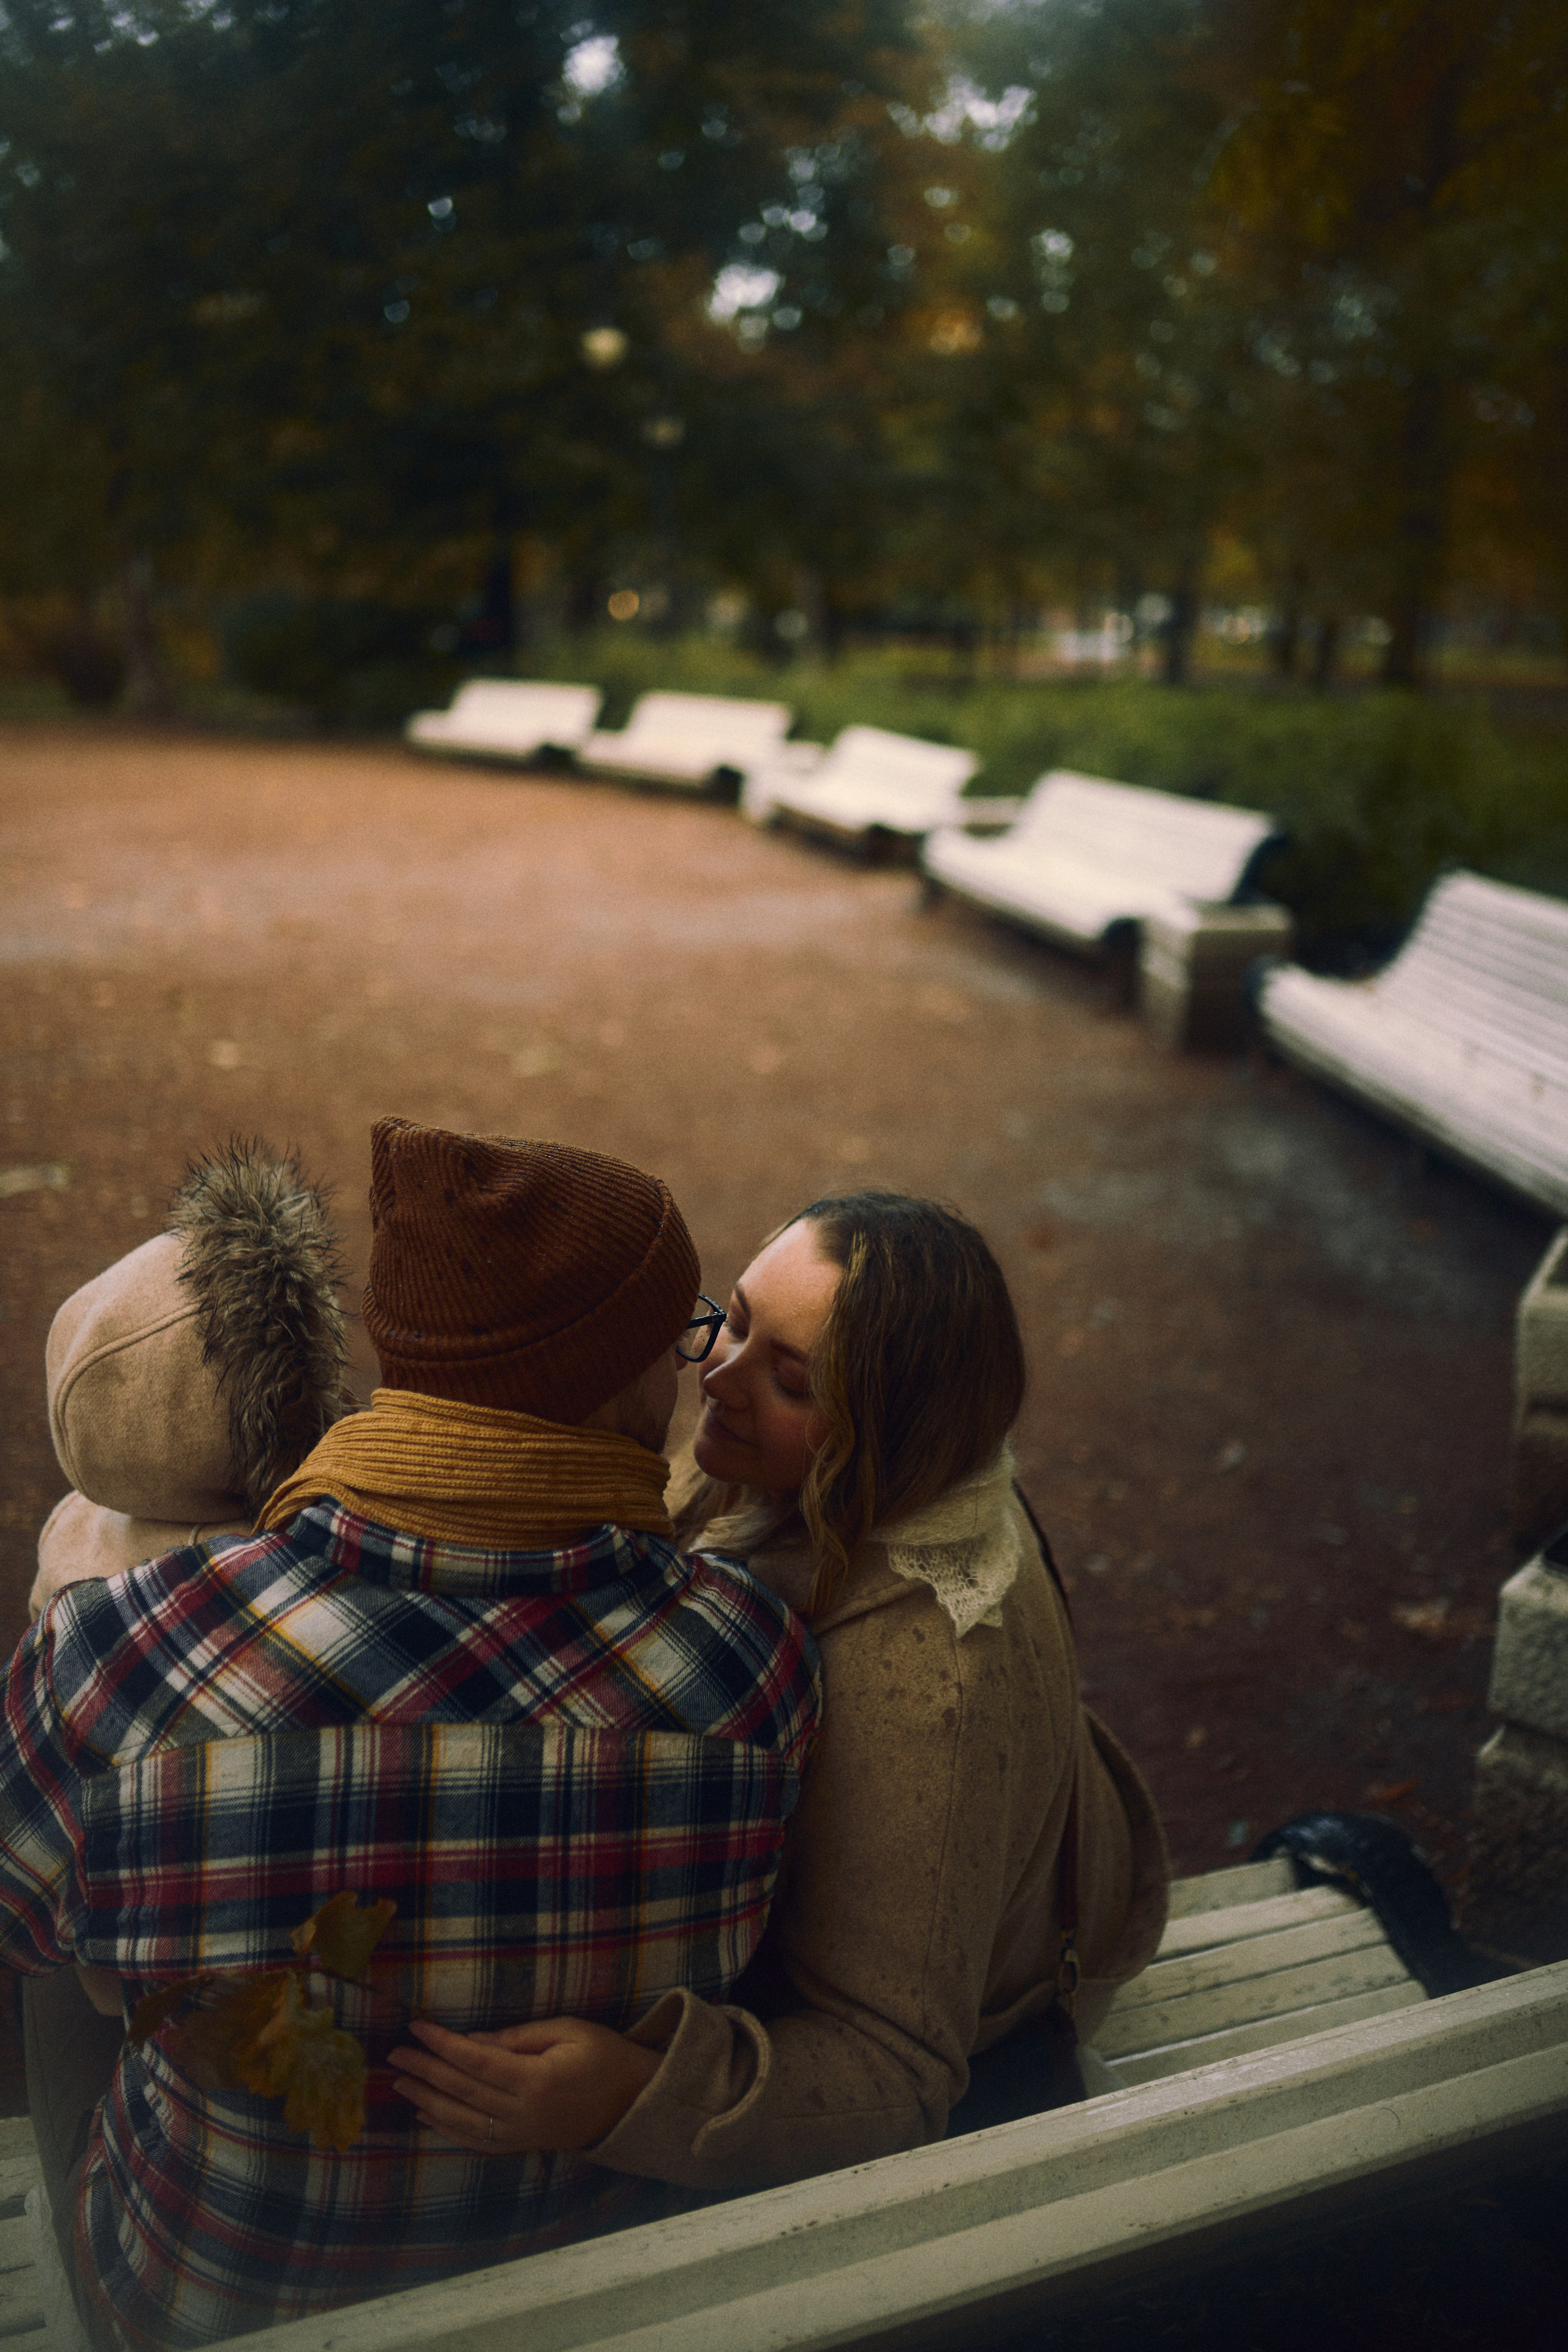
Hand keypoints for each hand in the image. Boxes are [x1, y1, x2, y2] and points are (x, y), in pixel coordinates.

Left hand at [388, 2015, 660, 2154]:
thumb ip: (518, 2038)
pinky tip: (427, 2115)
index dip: (443, 2045)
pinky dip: (447, 2129)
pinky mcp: (521, 2145)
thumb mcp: (568, 2031)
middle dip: (426, 2071)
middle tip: (396, 2054)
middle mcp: (522, 2113)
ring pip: (462, 2121)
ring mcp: (520, 2135)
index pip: (476, 2062)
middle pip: (462, 2091)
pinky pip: (475, 2141)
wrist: (633, 2103)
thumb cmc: (604, 2056)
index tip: (417, 2027)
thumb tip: (472, 2039)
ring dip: (427, 2101)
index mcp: (535, 2081)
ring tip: (400, 2084)